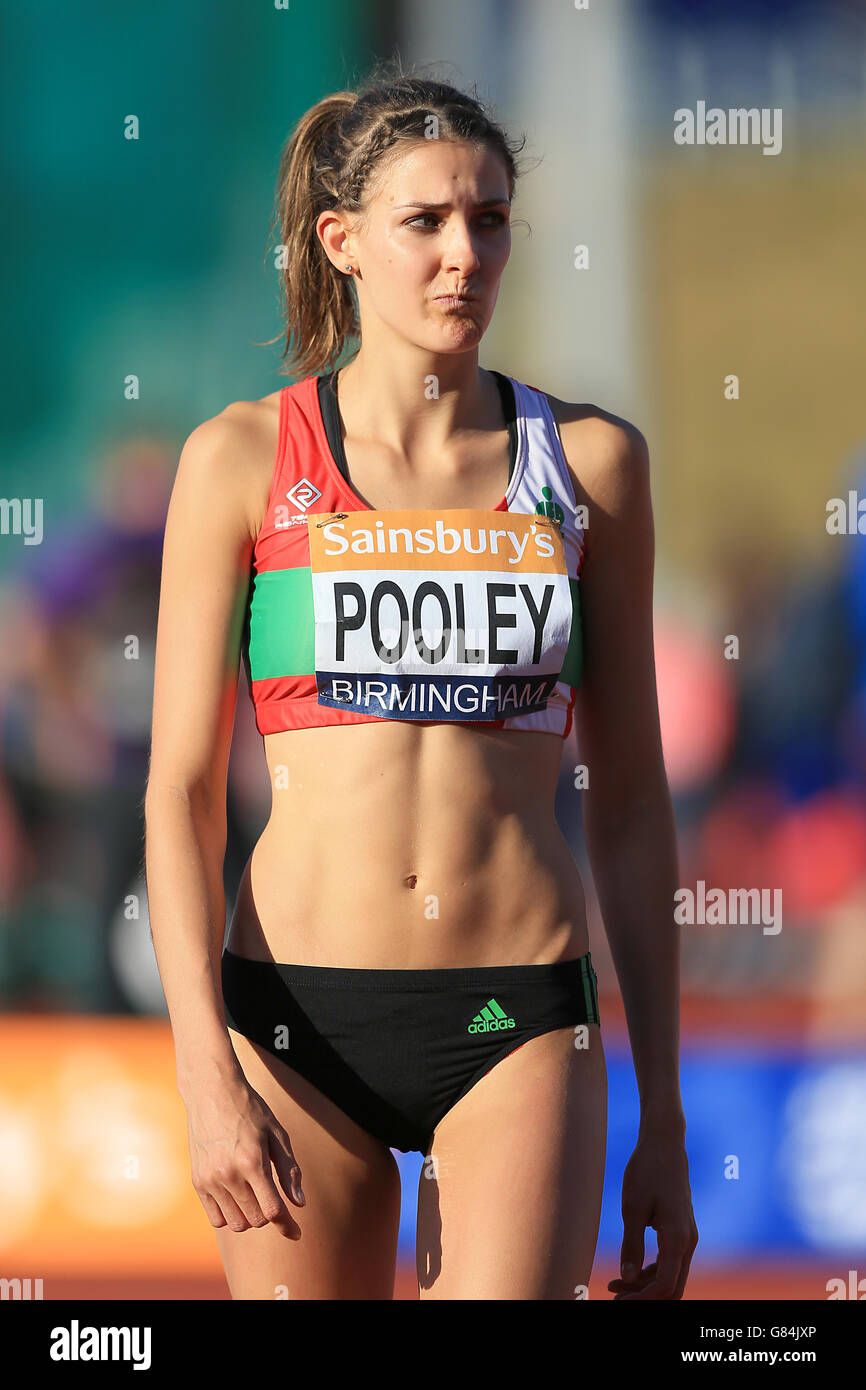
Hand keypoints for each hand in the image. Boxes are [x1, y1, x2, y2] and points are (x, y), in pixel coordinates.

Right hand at [184, 1071, 305, 1239]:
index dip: (288, 1225)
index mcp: (252, 1161)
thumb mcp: (277, 1134)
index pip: (273, 1210)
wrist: (212, 1092)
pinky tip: (237, 1197)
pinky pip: (216, 1218)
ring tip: (255, 1195)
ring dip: (250, 1217)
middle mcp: (229, 1174)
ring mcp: (209, 1180)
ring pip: (236, 1224)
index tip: (297, 1234)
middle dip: (270, 1215)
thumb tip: (299, 1203)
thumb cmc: (250, 1111)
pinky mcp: (197, 1182)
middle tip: (272, 1196)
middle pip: (256, 1220)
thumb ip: (289, 1170)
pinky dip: (230, 1215)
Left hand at [607, 1128, 697, 1298]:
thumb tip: (626, 1277)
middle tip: (614, 1298)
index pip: (665, 1285)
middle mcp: (688, 1242)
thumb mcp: (633, 1207)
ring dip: (645, 1287)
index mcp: (677, 1238)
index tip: (617, 1299)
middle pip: (672, 1288)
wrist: (664, 1144)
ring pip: (671, 1277)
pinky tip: (627, 1272)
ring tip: (614, 1287)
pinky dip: (650, 1272)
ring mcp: (687, 1237)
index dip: (642, 1299)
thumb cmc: (647, 1171)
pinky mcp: (680, 1231)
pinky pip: (669, 1262)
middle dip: (645, 1298)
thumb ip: (631, 1244)